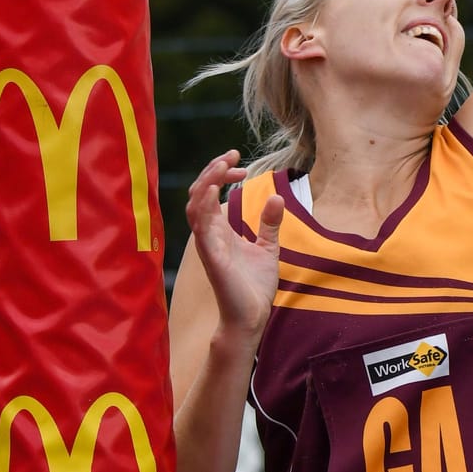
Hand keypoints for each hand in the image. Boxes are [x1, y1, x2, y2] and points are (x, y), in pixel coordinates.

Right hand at [186, 150, 282, 341]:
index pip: (210, 191)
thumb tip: (277, 198)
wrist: (253, 316)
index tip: (241, 162)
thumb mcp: (268, 247)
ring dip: (207, 181)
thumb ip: (269, 223)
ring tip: (222, 165)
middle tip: (233, 155)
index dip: (222, 172)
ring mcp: (208, 244)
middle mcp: (209, 234)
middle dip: (213, 169)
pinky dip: (204, 205)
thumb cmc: (254, 286)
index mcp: (219, 230)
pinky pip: (201, 227)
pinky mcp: (211, 256)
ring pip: (195, 205)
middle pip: (199, 192)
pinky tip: (213, 189)